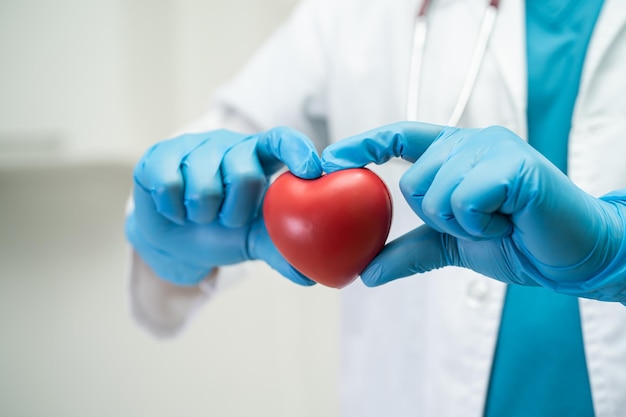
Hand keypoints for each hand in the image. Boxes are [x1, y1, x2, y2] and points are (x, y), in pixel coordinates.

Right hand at [125, 127, 321, 285]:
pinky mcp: (161, 154)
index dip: (297, 151)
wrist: (174, 239)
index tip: (310, 171)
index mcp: (260, 158)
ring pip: (204, 181)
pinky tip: (175, 209)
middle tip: (226, 219)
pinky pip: (169, 183)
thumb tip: (309, 277)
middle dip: (236, 210)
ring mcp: (195, 146)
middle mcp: (231, 145)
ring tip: (199, 213)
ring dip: (202, 212)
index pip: (283, 140)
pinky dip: (173, 208)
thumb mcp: (254, 238)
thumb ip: (280, 249)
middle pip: (244, 173)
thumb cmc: (221, 229)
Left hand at [321, 122, 625, 300]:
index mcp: (455, 152)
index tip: (328, 158)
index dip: (363, 143)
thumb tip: (366, 273)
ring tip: (497, 220)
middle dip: (437, 215)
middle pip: (414, 180)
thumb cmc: (514, 242)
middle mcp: (471, 141)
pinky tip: (507, 219)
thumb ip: (409, 251)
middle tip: (478, 221)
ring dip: (462, 221)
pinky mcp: (512, 164)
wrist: (567, 257)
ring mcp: (493, 147)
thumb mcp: (451, 245)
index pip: (400, 136)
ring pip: (436, 190)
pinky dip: (480, 221)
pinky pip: (464, 198)